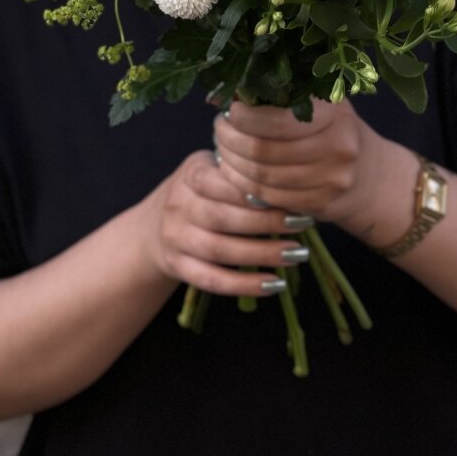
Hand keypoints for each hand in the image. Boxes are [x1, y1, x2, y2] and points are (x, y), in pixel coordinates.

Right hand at [144, 150, 313, 297]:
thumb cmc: (201, 192)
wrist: (153, 227)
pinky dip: (244, 285)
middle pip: (222, 218)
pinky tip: (275, 284)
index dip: (253, 191)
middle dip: (267, 222)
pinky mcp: (178, 267)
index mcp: (191, 174)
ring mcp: (175, 239)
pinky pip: (212, 280)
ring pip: (219, 251)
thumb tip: (292, 176)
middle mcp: (178, 206)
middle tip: (304, 223)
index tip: (288, 195)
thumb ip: (240, 171)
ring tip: (297, 254)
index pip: (221, 182)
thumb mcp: (212, 170)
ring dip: (262, 254)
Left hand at [213, 100, 409, 235]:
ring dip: (233, 164)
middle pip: (265, 150)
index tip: (230, 112)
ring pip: (263, 176)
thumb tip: (226, 93)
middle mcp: (339, 145)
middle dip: (231, 140)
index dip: (246, 118)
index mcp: (335, 112)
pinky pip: (270, 197)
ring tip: (223, 150)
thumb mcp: (319, 106)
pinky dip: (245, 185)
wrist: (371, 176)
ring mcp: (332, 179)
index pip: (279, 120)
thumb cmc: (332, 132)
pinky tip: (236, 173)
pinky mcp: (321, 204)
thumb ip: (280, 98)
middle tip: (219, 131)